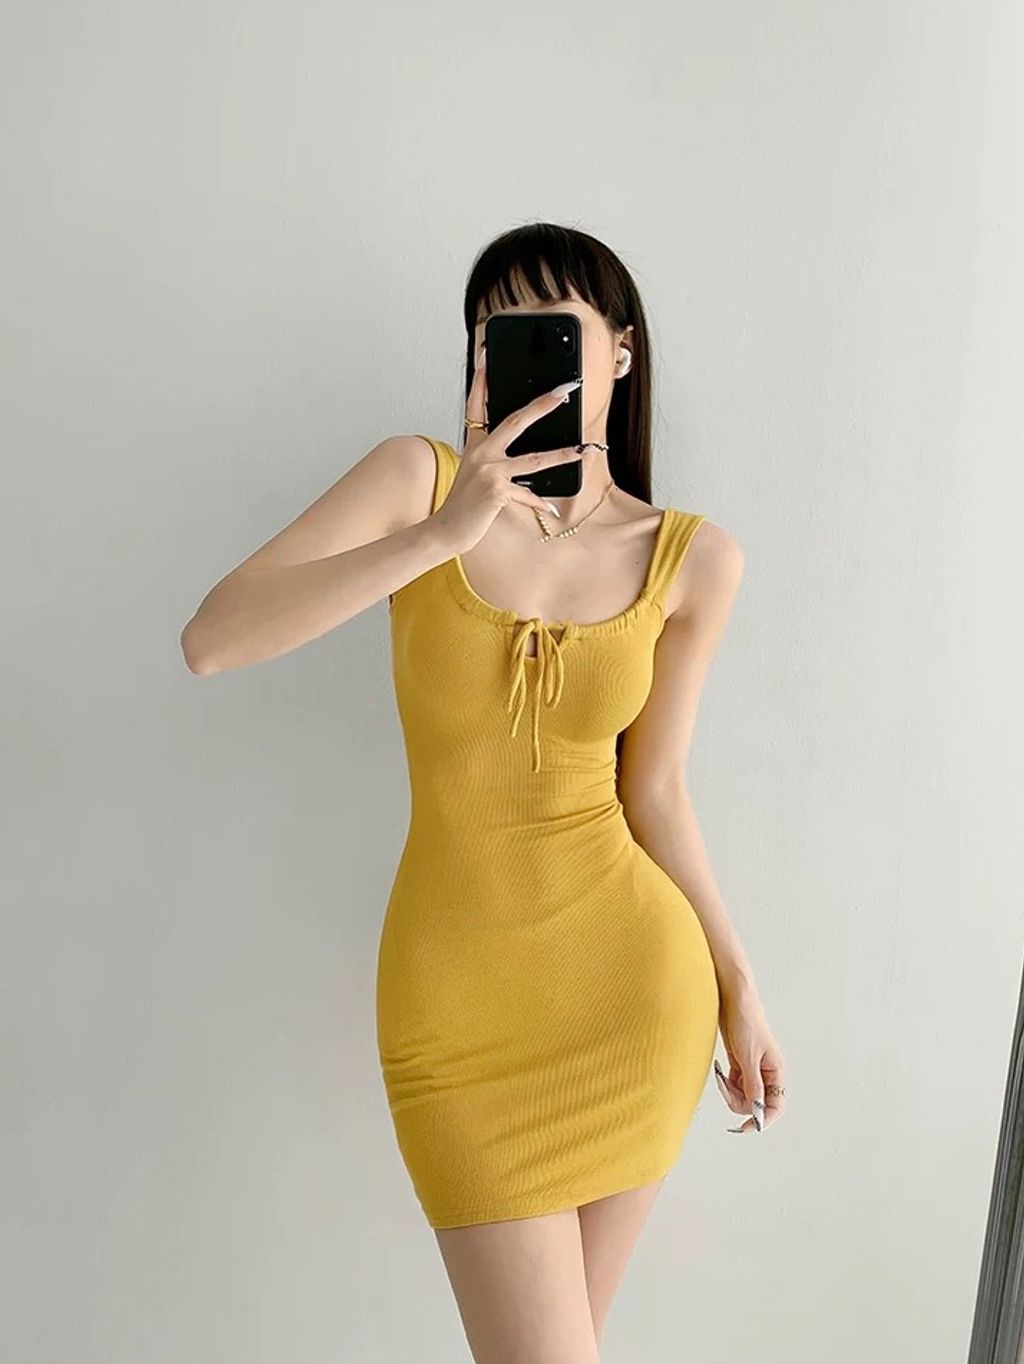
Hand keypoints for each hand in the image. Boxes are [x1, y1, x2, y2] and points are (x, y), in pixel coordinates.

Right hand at [433, 343, 594, 554]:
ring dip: (562, 455)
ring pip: (534, 459)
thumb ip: (494, 460)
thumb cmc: (463, 504)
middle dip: (543, 404)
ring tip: (583, 450)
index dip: (481, 380)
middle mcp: (481, 453)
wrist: (445, 530)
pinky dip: (540, 503)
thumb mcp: (474, 474)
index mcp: (474, 445)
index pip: (477, 405)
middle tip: (564, 390)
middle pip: (516, 420)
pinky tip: (553, 509)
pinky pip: (527, 495)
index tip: (486, 355)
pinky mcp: (496, 491)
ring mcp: (489, 471)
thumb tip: (528, 459)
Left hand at [712, 988, 786, 1133]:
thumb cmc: (746, 1022)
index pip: (775, 1106)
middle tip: (725, 1087)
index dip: (762, 1119)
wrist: (732, 998)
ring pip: (742, 1094)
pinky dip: (725, 1083)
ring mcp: (752, 1068)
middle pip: (755, 1103)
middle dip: (738, 1100)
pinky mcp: (739, 1062)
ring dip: (729, 1091)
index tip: (745, 1126)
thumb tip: (756, 1111)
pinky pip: (733, 1084)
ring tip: (721, 1075)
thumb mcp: (748, 1057)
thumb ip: (753, 1086)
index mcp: (776, 1071)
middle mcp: (766, 1072)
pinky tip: (720, 1071)